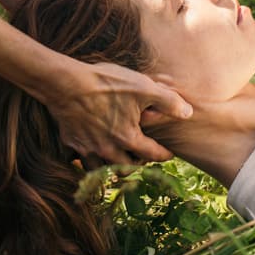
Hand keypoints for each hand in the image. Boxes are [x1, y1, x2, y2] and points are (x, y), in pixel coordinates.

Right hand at [42, 60, 192, 164]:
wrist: (66, 83)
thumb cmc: (105, 84)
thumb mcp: (143, 87)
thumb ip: (168, 101)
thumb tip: (188, 113)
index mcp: (129, 139)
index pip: (153, 154)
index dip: (164, 154)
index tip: (170, 154)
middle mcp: (109, 151)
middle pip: (129, 169)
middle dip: (140, 165)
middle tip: (145, 159)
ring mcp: (89, 150)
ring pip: (106, 171)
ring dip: (115, 168)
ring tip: (121, 161)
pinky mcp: (72, 144)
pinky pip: (84, 163)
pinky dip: (92, 163)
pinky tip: (94, 155)